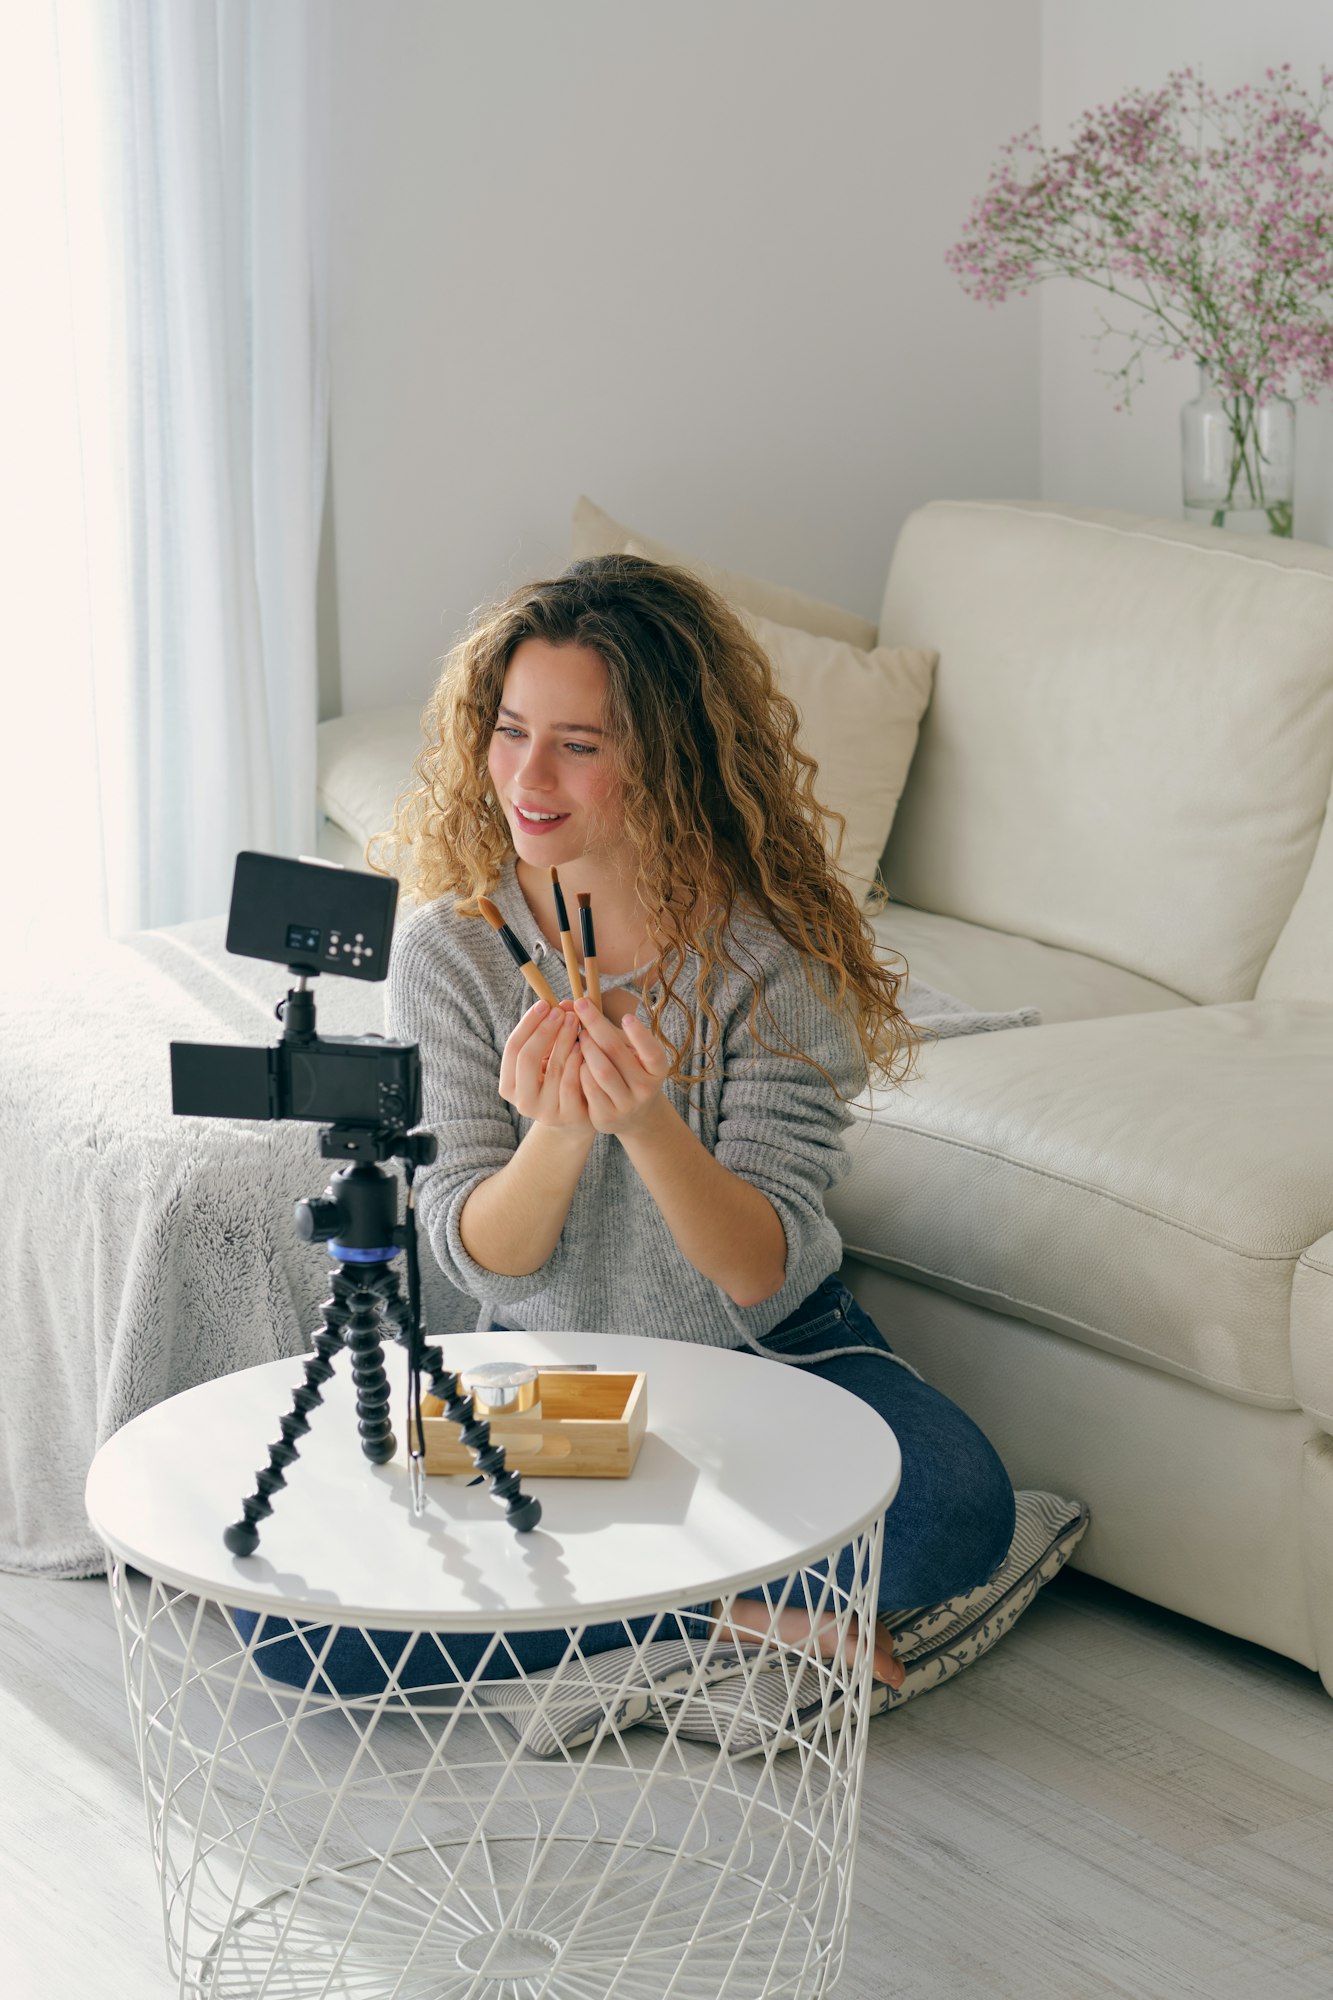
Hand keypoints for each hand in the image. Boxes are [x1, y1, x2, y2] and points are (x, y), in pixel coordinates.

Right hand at [498, 1000, 589, 1130]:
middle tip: (561, 1011)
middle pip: (527, 1058)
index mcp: (509, 1086)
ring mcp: (546, 1112)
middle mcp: (523, 1102)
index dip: (528, 1024)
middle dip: (545, 1030)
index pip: (513, 1048)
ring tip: (574, 1020)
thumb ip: (546, 1035)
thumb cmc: (558, 1079)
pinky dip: (577, 1061)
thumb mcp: (545, 1059)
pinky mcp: (569, 1116)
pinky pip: (572, 1084)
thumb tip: (560, 1004)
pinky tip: (583, 1044)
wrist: (576, 1118)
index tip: (544, 1004)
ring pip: (553, 1069)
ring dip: (564, 1040)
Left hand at [573, 995, 671, 1136]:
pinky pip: (588, 1088)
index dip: (640, 1035)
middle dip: (596, 1025)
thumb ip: (610, 1031)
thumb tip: (575, 1003)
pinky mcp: (606, 1117)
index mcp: (657, 1070)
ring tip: (578, 1032)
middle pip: (617, 1053)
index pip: (652, 1052)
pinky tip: (573, 1056)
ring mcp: (626, 1105)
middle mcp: (646, 1089)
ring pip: (601, 1071)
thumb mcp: (630, 1053)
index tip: (626, 1016)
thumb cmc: (628, 1072)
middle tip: (581, 1005)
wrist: (632, 1115)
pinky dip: (579, 1068)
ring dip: (586, 1047)